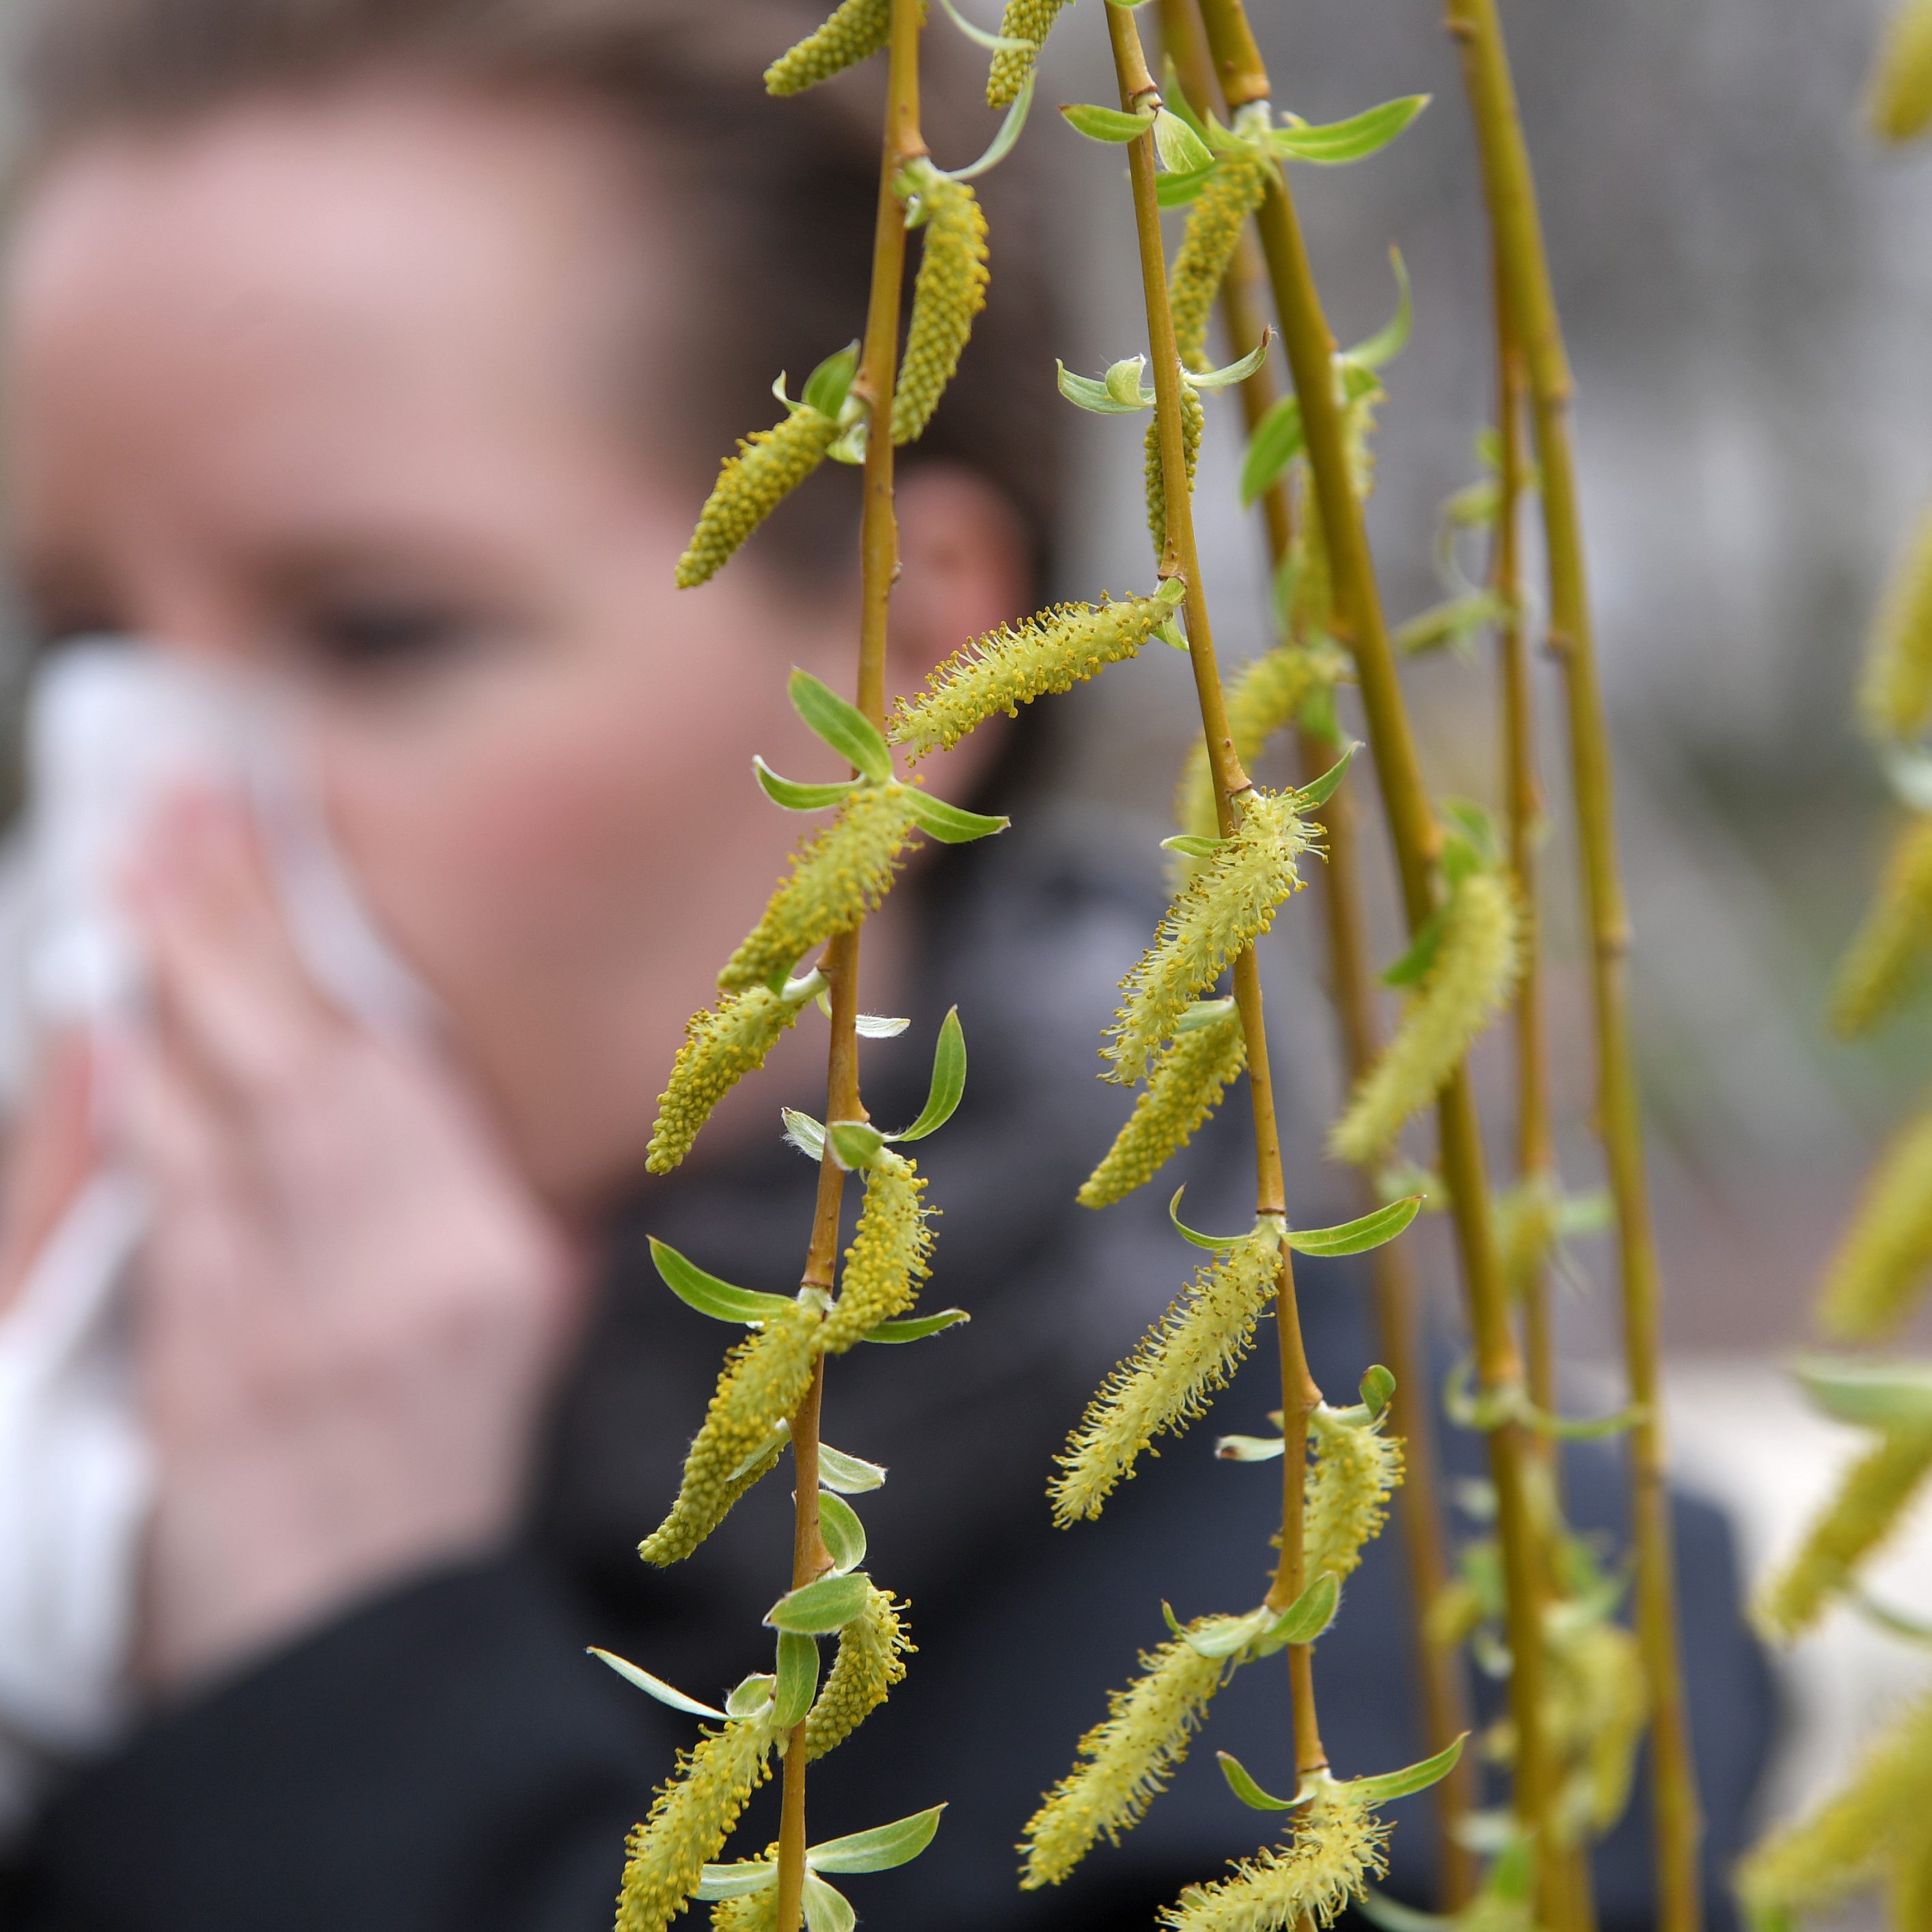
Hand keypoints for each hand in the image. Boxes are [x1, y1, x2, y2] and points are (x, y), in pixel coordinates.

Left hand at [119, 792, 584, 1695]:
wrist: (353, 1654)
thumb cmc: (440, 1504)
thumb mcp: (529, 1363)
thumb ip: (531, 1251)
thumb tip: (526, 1158)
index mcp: (498, 1265)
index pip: (403, 1070)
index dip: (332, 947)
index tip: (293, 848)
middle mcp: (405, 1268)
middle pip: (309, 1057)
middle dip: (239, 922)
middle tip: (187, 812)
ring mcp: (295, 1311)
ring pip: (226, 1106)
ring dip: (175, 981)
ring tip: (138, 873)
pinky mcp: (204, 1357)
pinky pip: (168, 1198)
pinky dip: (131, 1098)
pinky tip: (112, 1023)